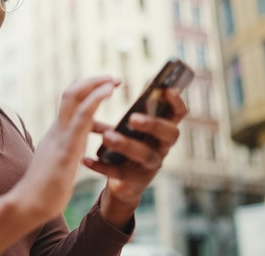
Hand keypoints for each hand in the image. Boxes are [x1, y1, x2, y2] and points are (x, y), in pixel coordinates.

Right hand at [8, 76, 121, 222]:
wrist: (30, 205)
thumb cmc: (44, 191)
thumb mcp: (59, 165)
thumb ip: (67, 153)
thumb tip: (75, 152)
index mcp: (57, 134)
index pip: (69, 105)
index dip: (87, 93)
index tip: (106, 90)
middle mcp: (57, 129)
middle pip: (70, 94)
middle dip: (92, 82)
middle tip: (113, 78)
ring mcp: (60, 135)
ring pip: (73, 97)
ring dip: (95, 84)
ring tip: (114, 79)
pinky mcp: (66, 146)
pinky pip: (82, 115)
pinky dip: (95, 98)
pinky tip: (108, 90)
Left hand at [82, 89, 187, 226]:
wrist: (124, 183)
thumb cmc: (129, 145)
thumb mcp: (133, 128)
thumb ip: (133, 110)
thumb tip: (116, 82)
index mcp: (163, 129)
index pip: (178, 114)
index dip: (176, 102)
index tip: (166, 90)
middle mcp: (163, 146)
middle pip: (169, 134)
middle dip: (153, 124)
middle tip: (133, 118)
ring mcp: (152, 165)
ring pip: (146, 155)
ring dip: (126, 144)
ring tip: (107, 136)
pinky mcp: (137, 181)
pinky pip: (121, 174)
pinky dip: (103, 167)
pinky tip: (86, 160)